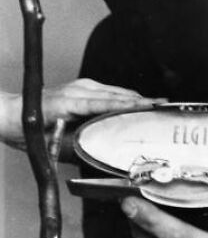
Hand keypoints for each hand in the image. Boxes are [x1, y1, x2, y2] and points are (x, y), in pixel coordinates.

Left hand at [0, 78, 161, 148]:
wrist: (11, 113)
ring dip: (136, 99)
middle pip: (119, 94)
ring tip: (156, 106)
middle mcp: (80, 89)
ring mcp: (82, 85)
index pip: (109, 102)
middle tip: (163, 107)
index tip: (152, 106)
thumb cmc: (28, 130)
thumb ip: (79, 147)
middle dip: (142, 101)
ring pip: (116, 91)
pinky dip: (124, 98)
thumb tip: (102, 152)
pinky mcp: (82, 86)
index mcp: (72, 102)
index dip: (132, 104)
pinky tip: (135, 105)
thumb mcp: (53, 145)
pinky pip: (109, 91)